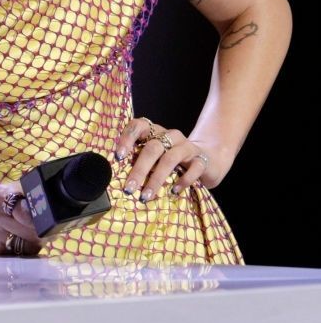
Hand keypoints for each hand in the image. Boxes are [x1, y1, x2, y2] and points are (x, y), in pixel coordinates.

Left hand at [114, 117, 231, 199]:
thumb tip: (116, 178)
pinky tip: (173, 191)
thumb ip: (138, 162)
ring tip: (146, 196)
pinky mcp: (201, 159)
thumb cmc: (171, 162)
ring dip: (156, 179)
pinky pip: (193, 168)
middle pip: (152, 148)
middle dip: (139, 170)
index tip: (118, 157)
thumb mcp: (154, 159)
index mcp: (154, 132)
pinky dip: (183, 180)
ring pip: (170, 158)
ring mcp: (186, 146)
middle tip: (129, 188)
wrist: (206, 160)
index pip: (138, 126)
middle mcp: (170, 136)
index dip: (127, 138)